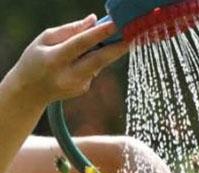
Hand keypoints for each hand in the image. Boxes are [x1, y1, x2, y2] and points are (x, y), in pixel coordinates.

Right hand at [8, 14, 127, 106]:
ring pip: (98, 64)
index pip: (81, 44)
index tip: (115, 25)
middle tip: (132, 37)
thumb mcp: (44, 40)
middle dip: (118, 48)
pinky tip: (78, 62)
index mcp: (55, 59)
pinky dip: (92, 61)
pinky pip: (93, 70)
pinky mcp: (84, 89)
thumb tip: (94, 20)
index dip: (99, 34)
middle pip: (98, 60)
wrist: (30, 91)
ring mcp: (78, 85)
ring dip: (106, 50)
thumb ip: (70, 30)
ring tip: (107, 40)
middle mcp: (68, 75)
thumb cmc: (35, 59)